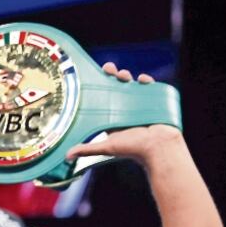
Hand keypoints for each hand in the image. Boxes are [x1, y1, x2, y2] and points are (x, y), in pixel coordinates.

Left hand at [66, 63, 182, 165]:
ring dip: (126, 77)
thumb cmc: (133, 149)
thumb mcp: (107, 147)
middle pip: (117, 87)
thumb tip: (67, 156)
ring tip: (123, 75)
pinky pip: (150, 87)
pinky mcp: (155, 102)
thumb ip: (88, 149)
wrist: (158, 148)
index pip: (103, 98)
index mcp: (113, 117)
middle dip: (113, 76)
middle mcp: (125, 109)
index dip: (99, 86)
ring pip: (131, 85)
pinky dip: (146, 81)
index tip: (95, 76)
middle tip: (109, 70)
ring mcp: (140, 104)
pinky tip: (142, 79)